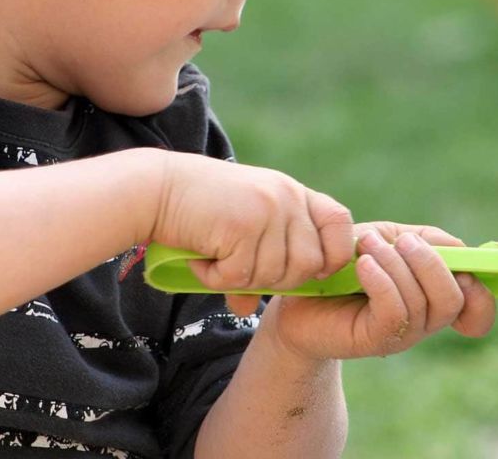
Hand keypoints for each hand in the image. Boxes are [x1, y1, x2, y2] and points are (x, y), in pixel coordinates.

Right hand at [152, 153, 354, 313]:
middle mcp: (286, 198)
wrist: (157, 188)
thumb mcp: (240, 225)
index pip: (340, 224)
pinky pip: (241, 276)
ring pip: (274, 274)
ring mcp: (266, 210)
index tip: (310, 270)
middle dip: (277, 281)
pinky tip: (201, 262)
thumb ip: (256, 260)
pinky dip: (218, 279)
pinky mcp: (241, 226)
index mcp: (294, 193)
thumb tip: (247, 309)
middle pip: (309, 264)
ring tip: (216, 261)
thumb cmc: (198, 208)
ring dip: (242, 280)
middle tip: (241, 271)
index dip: (333, 255)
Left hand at [262, 222, 495, 360]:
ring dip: (395, 263)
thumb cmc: (346, 262)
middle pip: (453, 298)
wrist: (298, 292)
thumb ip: (427, 239)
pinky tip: (362, 265)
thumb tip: (460, 249)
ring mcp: (401, 334)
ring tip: (365, 245)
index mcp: (433, 296)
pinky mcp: (375, 340)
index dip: (481, 290)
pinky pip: (394, 311)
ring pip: (422, 301)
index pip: (479, 308)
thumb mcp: (389, 238)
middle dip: (429, 262)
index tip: (456, 267)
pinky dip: (382, 280)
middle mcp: (424, 320)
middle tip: (397, 241)